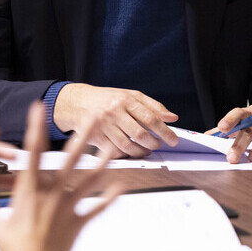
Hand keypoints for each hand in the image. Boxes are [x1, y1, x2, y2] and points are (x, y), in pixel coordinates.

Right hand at [0, 102, 121, 250]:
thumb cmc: (11, 250)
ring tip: (113, 147)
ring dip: (102, 163)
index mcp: (28, 189)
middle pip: (69, 160)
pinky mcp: (77, 224)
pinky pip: (96, 209)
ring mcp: (65, 208)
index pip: (32, 152)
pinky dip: (109, 199)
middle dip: (83, 137)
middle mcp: (49, 194)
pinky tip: (121, 187)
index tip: (39, 108)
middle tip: (94, 117)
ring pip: (88, 181)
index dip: (35, 128)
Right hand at [53, 83, 178, 157]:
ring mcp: (103, 125)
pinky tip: (130, 152)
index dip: (164, 131)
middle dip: (153, 143)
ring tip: (147, 150)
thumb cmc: (109, 99)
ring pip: (128, 146)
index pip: (150, 118)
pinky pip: (114, 152)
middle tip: (158, 145)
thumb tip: (173, 117)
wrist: (78, 102)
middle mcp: (114, 112)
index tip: (174, 140)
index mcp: (125, 100)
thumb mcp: (130, 95)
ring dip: (141, 152)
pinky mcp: (95, 137)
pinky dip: (125, 155)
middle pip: (140, 134)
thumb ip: (153, 106)